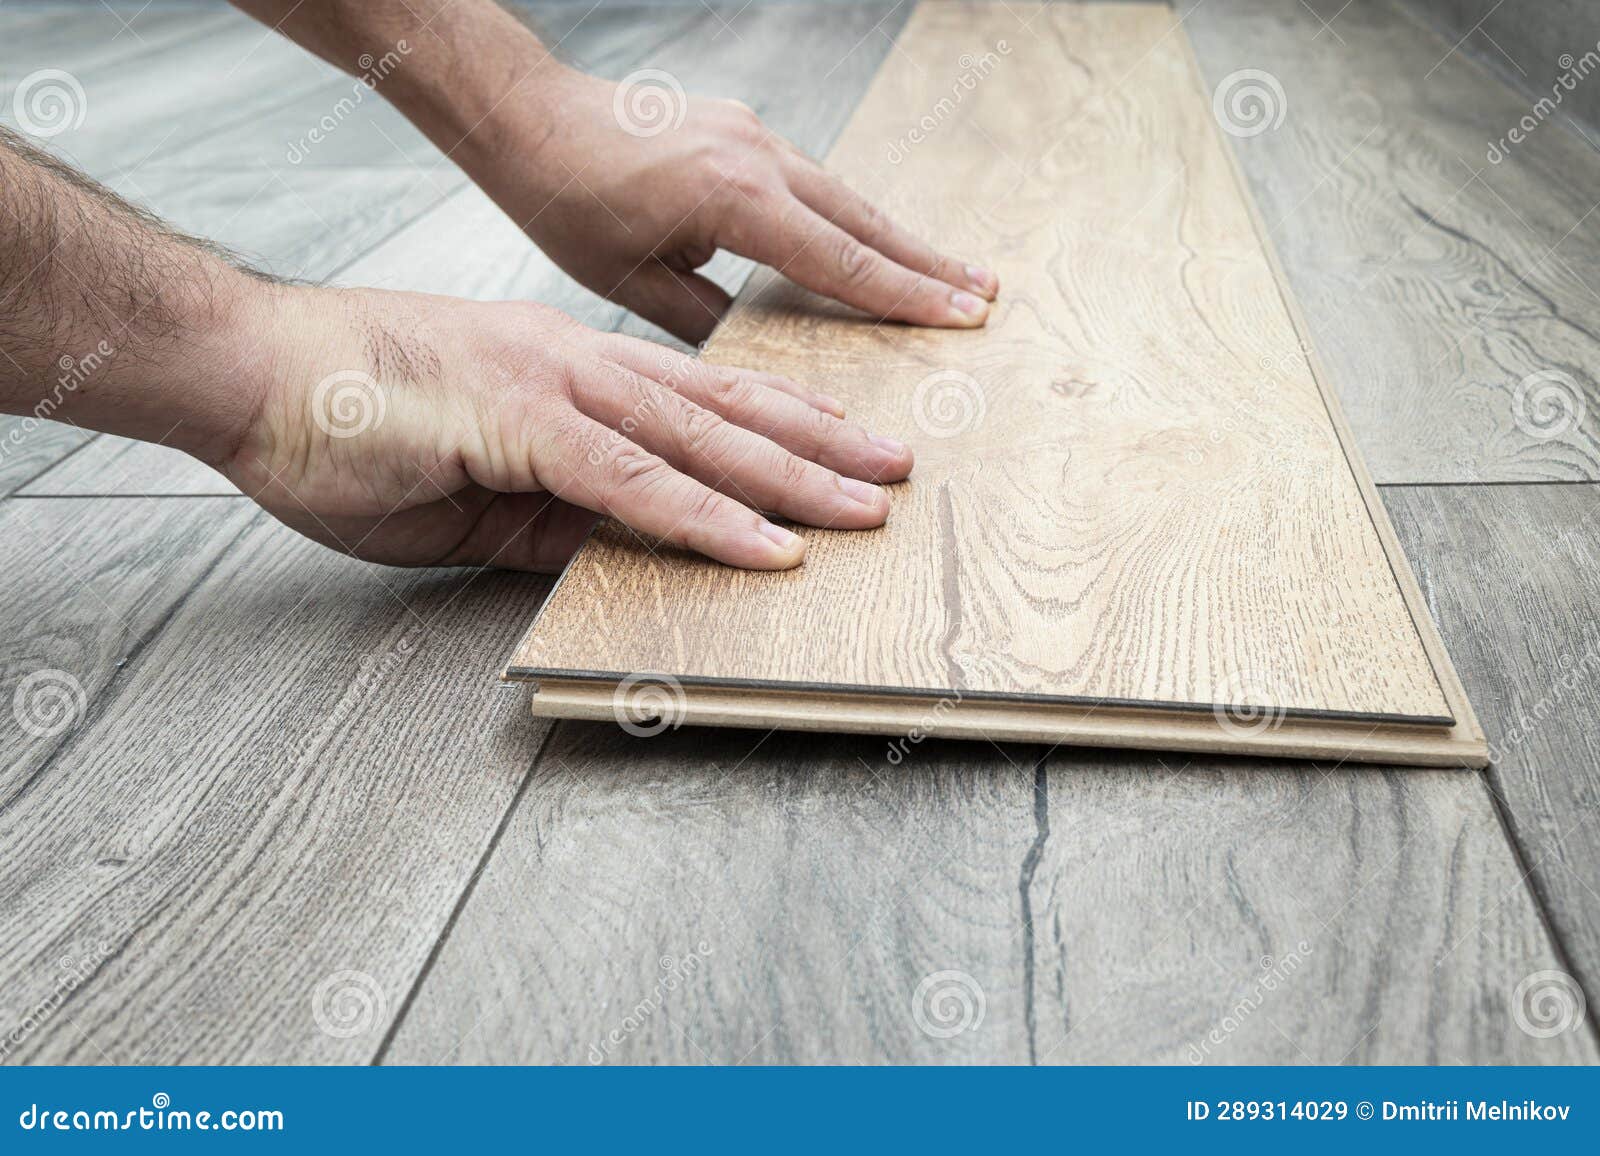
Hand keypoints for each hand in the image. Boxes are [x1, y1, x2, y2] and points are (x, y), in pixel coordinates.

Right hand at [225, 286, 915, 571]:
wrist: (249, 372)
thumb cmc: (345, 422)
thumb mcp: (473, 488)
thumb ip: (554, 513)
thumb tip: (620, 549)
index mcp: (568, 373)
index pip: (694, 401)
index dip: (775, 425)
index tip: (839, 446)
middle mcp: (578, 367)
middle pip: (724, 410)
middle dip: (819, 445)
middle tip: (896, 471)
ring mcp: (554, 388)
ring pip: (701, 439)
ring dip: (791, 479)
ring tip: (868, 508)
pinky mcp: (519, 425)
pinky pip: (633, 480)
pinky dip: (705, 515)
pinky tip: (766, 546)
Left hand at [461, 69, 998, 343]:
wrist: (528, 115)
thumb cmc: (565, 199)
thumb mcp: (631, 280)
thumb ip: (705, 315)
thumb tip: (753, 345)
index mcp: (735, 198)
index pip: (842, 260)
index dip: (906, 295)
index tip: (960, 318)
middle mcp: (757, 156)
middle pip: (864, 221)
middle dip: (928, 264)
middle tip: (986, 296)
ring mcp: (753, 135)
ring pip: (845, 196)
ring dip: (899, 238)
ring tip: (950, 273)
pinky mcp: (741, 129)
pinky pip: (813, 180)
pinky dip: (852, 216)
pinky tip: (876, 239)